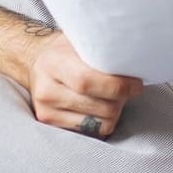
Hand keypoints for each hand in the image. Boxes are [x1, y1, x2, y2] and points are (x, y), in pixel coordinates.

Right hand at [26, 32, 143, 137]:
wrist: (36, 62)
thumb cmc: (66, 50)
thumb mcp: (80, 41)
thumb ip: (101, 51)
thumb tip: (134, 59)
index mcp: (54, 63)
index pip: (87, 81)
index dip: (118, 86)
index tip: (136, 84)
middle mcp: (47, 90)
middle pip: (99, 106)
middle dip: (122, 99)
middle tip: (128, 88)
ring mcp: (47, 110)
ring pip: (100, 123)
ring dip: (115, 111)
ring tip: (112, 96)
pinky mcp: (52, 124)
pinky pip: (92, 131)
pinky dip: (103, 120)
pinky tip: (101, 106)